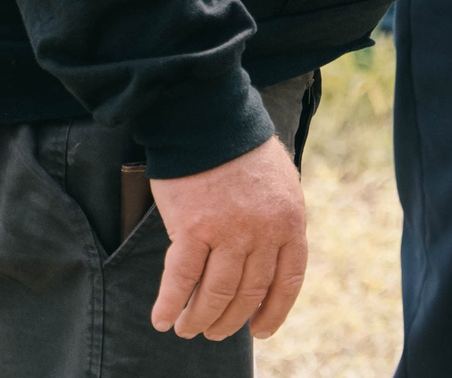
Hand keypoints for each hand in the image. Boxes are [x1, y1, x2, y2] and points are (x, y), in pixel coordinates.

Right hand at [148, 137, 307, 341]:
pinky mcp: (193, 229)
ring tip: (187, 329)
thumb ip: (277, 220)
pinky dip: (170, 304)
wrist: (211, 119)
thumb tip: (268, 259)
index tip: (260, 329)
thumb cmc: (242, 148)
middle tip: (214, 332)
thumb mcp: (280, 183)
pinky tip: (162, 319)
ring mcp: (229, 232)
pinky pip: (181, 280)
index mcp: (290, 220)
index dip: (274, 311)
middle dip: (230, 320)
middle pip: (249, 293)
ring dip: (199, 319)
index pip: (287, 281)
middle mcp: (263, 232)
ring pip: (215, 294)